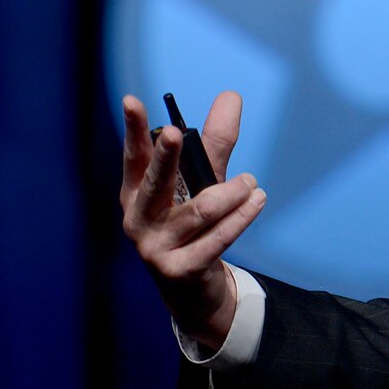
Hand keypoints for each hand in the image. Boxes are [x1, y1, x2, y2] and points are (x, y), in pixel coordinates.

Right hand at [120, 91, 266, 349]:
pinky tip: (257, 200)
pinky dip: (241, 217)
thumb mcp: (201, 182)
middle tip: (173, 132)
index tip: (131, 100)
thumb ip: (214, 142)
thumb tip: (231, 96)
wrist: (192, 292)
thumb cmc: (193, 226)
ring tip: (251, 183)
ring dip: (231, 193)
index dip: (133, 129)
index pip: (135, 156)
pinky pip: (217, 237)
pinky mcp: (180, 269)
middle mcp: (138, 218)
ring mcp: (155, 247)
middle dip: (165, 156)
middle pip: (155, 181)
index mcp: (137, 192)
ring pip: (199, 210)